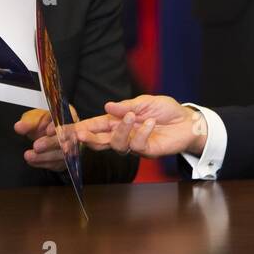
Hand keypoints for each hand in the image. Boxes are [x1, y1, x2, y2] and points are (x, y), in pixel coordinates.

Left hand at [16, 106, 78, 171]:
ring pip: (63, 154)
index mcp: (70, 117)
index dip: (62, 128)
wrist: (45, 135)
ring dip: (45, 156)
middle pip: (69, 140)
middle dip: (51, 143)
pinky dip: (43, 163)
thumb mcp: (36, 120)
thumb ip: (29, 123)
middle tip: (37, 146)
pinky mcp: (67, 161)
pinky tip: (32, 161)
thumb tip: (19, 127)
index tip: (48, 131)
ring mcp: (73, 148)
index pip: (72, 122)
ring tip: (29, 155)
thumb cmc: (44, 125)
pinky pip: (57, 164)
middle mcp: (75, 133)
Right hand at [76, 95, 207, 157]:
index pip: (95, 125)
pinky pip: (138, 145)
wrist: (187, 121)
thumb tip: (107, 105)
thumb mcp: (145, 102)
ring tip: (132, 116)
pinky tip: (151, 123)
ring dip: (121, 130)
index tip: (65, 129)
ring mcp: (133, 145)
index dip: (80, 128)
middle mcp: (122, 134)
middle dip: (87, 138)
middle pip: (99, 140)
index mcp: (117, 121)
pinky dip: (143, 132)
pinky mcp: (147, 151)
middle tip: (79, 134)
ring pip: (117, 144)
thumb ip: (126, 106)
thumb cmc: (165, 110)